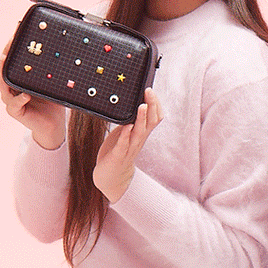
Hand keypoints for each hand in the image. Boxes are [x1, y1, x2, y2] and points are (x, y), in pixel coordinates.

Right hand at [0, 43, 66, 148]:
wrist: (53, 124)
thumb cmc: (51, 101)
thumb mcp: (50, 81)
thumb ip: (51, 69)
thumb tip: (63, 48)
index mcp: (17, 78)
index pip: (10, 59)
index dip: (12, 45)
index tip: (17, 30)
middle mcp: (10, 88)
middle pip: (2, 69)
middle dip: (5, 54)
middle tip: (10, 42)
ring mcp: (11, 99)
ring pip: (2, 85)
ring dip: (3, 73)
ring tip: (5, 61)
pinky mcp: (15, 112)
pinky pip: (13, 105)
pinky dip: (19, 99)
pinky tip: (25, 95)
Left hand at [92, 88, 162, 203]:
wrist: (112, 176)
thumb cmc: (118, 150)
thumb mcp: (126, 132)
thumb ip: (130, 120)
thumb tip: (132, 102)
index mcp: (142, 132)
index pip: (155, 117)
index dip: (155, 104)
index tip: (150, 90)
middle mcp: (139, 139)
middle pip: (150, 121)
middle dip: (151, 105)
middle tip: (149, 91)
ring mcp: (130, 147)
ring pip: (139, 132)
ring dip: (141, 119)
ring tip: (142, 106)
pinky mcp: (119, 155)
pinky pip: (124, 144)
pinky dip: (126, 135)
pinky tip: (127, 127)